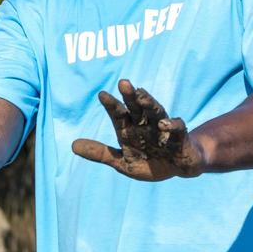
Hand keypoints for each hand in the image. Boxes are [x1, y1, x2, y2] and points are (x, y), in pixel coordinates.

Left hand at [71, 79, 206, 179]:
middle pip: (136, 107)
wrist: (178, 169)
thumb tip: (72, 145)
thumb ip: (100, 153)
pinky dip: (171, 125)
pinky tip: (164, 124)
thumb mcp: (122, 162)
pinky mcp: (180, 137)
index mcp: (129, 129)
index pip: (118, 114)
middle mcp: (145, 124)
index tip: (102, 94)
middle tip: (123, 83)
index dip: (111, 105)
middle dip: (130, 96)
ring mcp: (163, 129)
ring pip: (156, 112)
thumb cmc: (149, 162)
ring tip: (141, 96)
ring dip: (149, 103)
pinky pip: (177, 128)